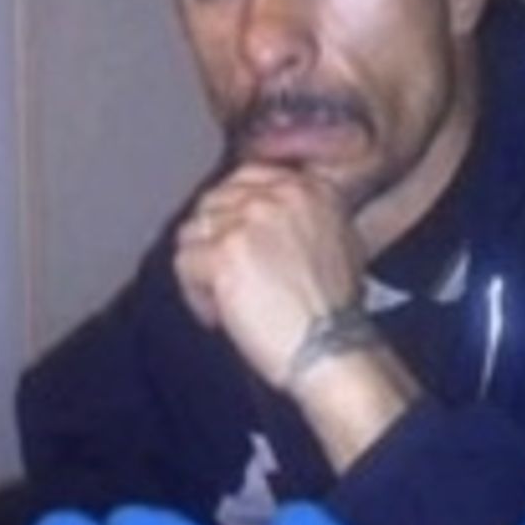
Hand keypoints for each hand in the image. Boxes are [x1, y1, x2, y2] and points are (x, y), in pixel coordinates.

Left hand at [174, 165, 365, 386]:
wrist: (331, 347)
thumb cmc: (335, 311)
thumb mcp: (339, 242)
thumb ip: (302, 216)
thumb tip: (260, 218)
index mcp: (308, 188)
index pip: (249, 176)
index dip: (233, 211)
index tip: (232, 237)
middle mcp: (277, 196)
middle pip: (215, 201)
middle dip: (214, 240)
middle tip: (224, 274)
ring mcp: (247, 223)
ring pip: (195, 231)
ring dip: (203, 268)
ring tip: (223, 299)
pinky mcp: (223, 256)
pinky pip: (185, 263)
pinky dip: (196, 295)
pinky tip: (219, 316)